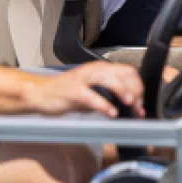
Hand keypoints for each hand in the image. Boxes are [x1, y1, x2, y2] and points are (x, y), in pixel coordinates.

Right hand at [25, 61, 144, 118]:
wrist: (41, 93)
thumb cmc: (66, 93)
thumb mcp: (92, 93)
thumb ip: (110, 97)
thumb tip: (132, 107)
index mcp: (99, 69)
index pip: (128, 71)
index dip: (138, 87)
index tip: (140, 104)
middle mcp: (93, 70)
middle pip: (124, 74)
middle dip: (135, 91)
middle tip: (136, 107)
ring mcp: (82, 79)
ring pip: (110, 80)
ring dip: (123, 92)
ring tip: (128, 105)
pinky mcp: (73, 91)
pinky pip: (93, 97)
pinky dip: (105, 106)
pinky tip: (111, 113)